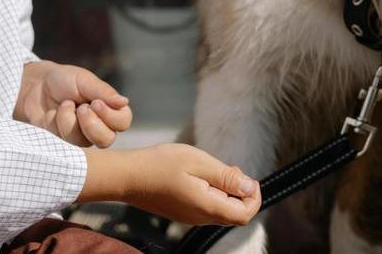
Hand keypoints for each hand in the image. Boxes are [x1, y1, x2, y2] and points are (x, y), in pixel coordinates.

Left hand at [14, 60, 132, 147]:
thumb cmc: (64, 80)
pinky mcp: (61, 142)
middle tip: (81, 108)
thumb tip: (125, 102)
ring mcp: (80, 136)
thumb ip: (104, 92)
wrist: (34, 85)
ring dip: (69, 120)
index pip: (123, 122)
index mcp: (109, 109)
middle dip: (92, 125)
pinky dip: (55, 122)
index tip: (95, 103)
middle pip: (107, 140)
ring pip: (82, 142)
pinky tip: (51, 113)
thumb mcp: (84, 80)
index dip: (111, 116)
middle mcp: (98, 125)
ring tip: (63, 105)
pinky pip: (61, 140)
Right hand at [80, 144, 261, 226]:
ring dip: (227, 191)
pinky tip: (202, 175)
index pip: (245, 214)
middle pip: (235, 214)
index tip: (248, 177)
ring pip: (221, 210)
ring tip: (214, 169)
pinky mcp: (182, 212)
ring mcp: (189, 217)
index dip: (254, 197)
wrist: (127, 176)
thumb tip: (250, 187)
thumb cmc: (160, 165)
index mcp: (207, 207)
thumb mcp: (199, 163)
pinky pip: (207, 207)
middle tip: (231, 169)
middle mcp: (200, 218)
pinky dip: (213, 192)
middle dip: (241, 192)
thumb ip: (227, 177)